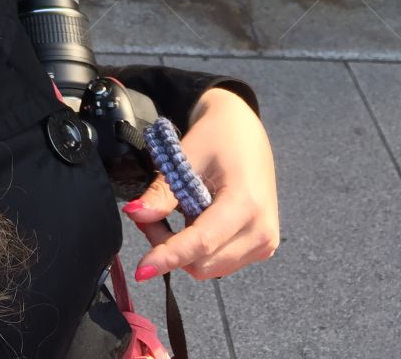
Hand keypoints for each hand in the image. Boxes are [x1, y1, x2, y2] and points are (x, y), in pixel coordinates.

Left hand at [122, 88, 279, 281]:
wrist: (245, 130)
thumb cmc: (217, 136)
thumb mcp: (186, 157)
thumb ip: (163, 192)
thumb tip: (135, 215)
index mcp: (247, 203)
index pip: (203, 242)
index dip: (169, 256)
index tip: (142, 269)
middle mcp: (262, 231)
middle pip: (205, 263)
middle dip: (169, 249)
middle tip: (148, 217)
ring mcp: (265, 242)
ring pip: (211, 268)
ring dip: (183, 252)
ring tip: (169, 215)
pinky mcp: (261, 247)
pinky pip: (221, 262)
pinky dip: (198, 250)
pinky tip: (190, 221)